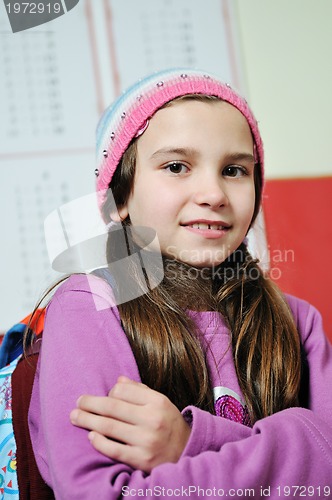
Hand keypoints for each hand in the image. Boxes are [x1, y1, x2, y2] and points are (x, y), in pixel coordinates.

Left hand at [70, 376, 190, 471]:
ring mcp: (146, 441)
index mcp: (157, 401)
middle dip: (90, 404)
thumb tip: (118, 381)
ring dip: (88, 420)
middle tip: (77, 402)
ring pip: (109, 427)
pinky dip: (99, 442)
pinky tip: (91, 436)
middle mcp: (152, 419)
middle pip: (112, 407)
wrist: (186, 452)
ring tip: (75, 417)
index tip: (103, 396)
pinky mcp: (141, 460)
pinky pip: (114, 449)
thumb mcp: (160, 401)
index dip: (109, 392)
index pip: (123, 391)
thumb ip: (139, 390)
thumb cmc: (168, 422)